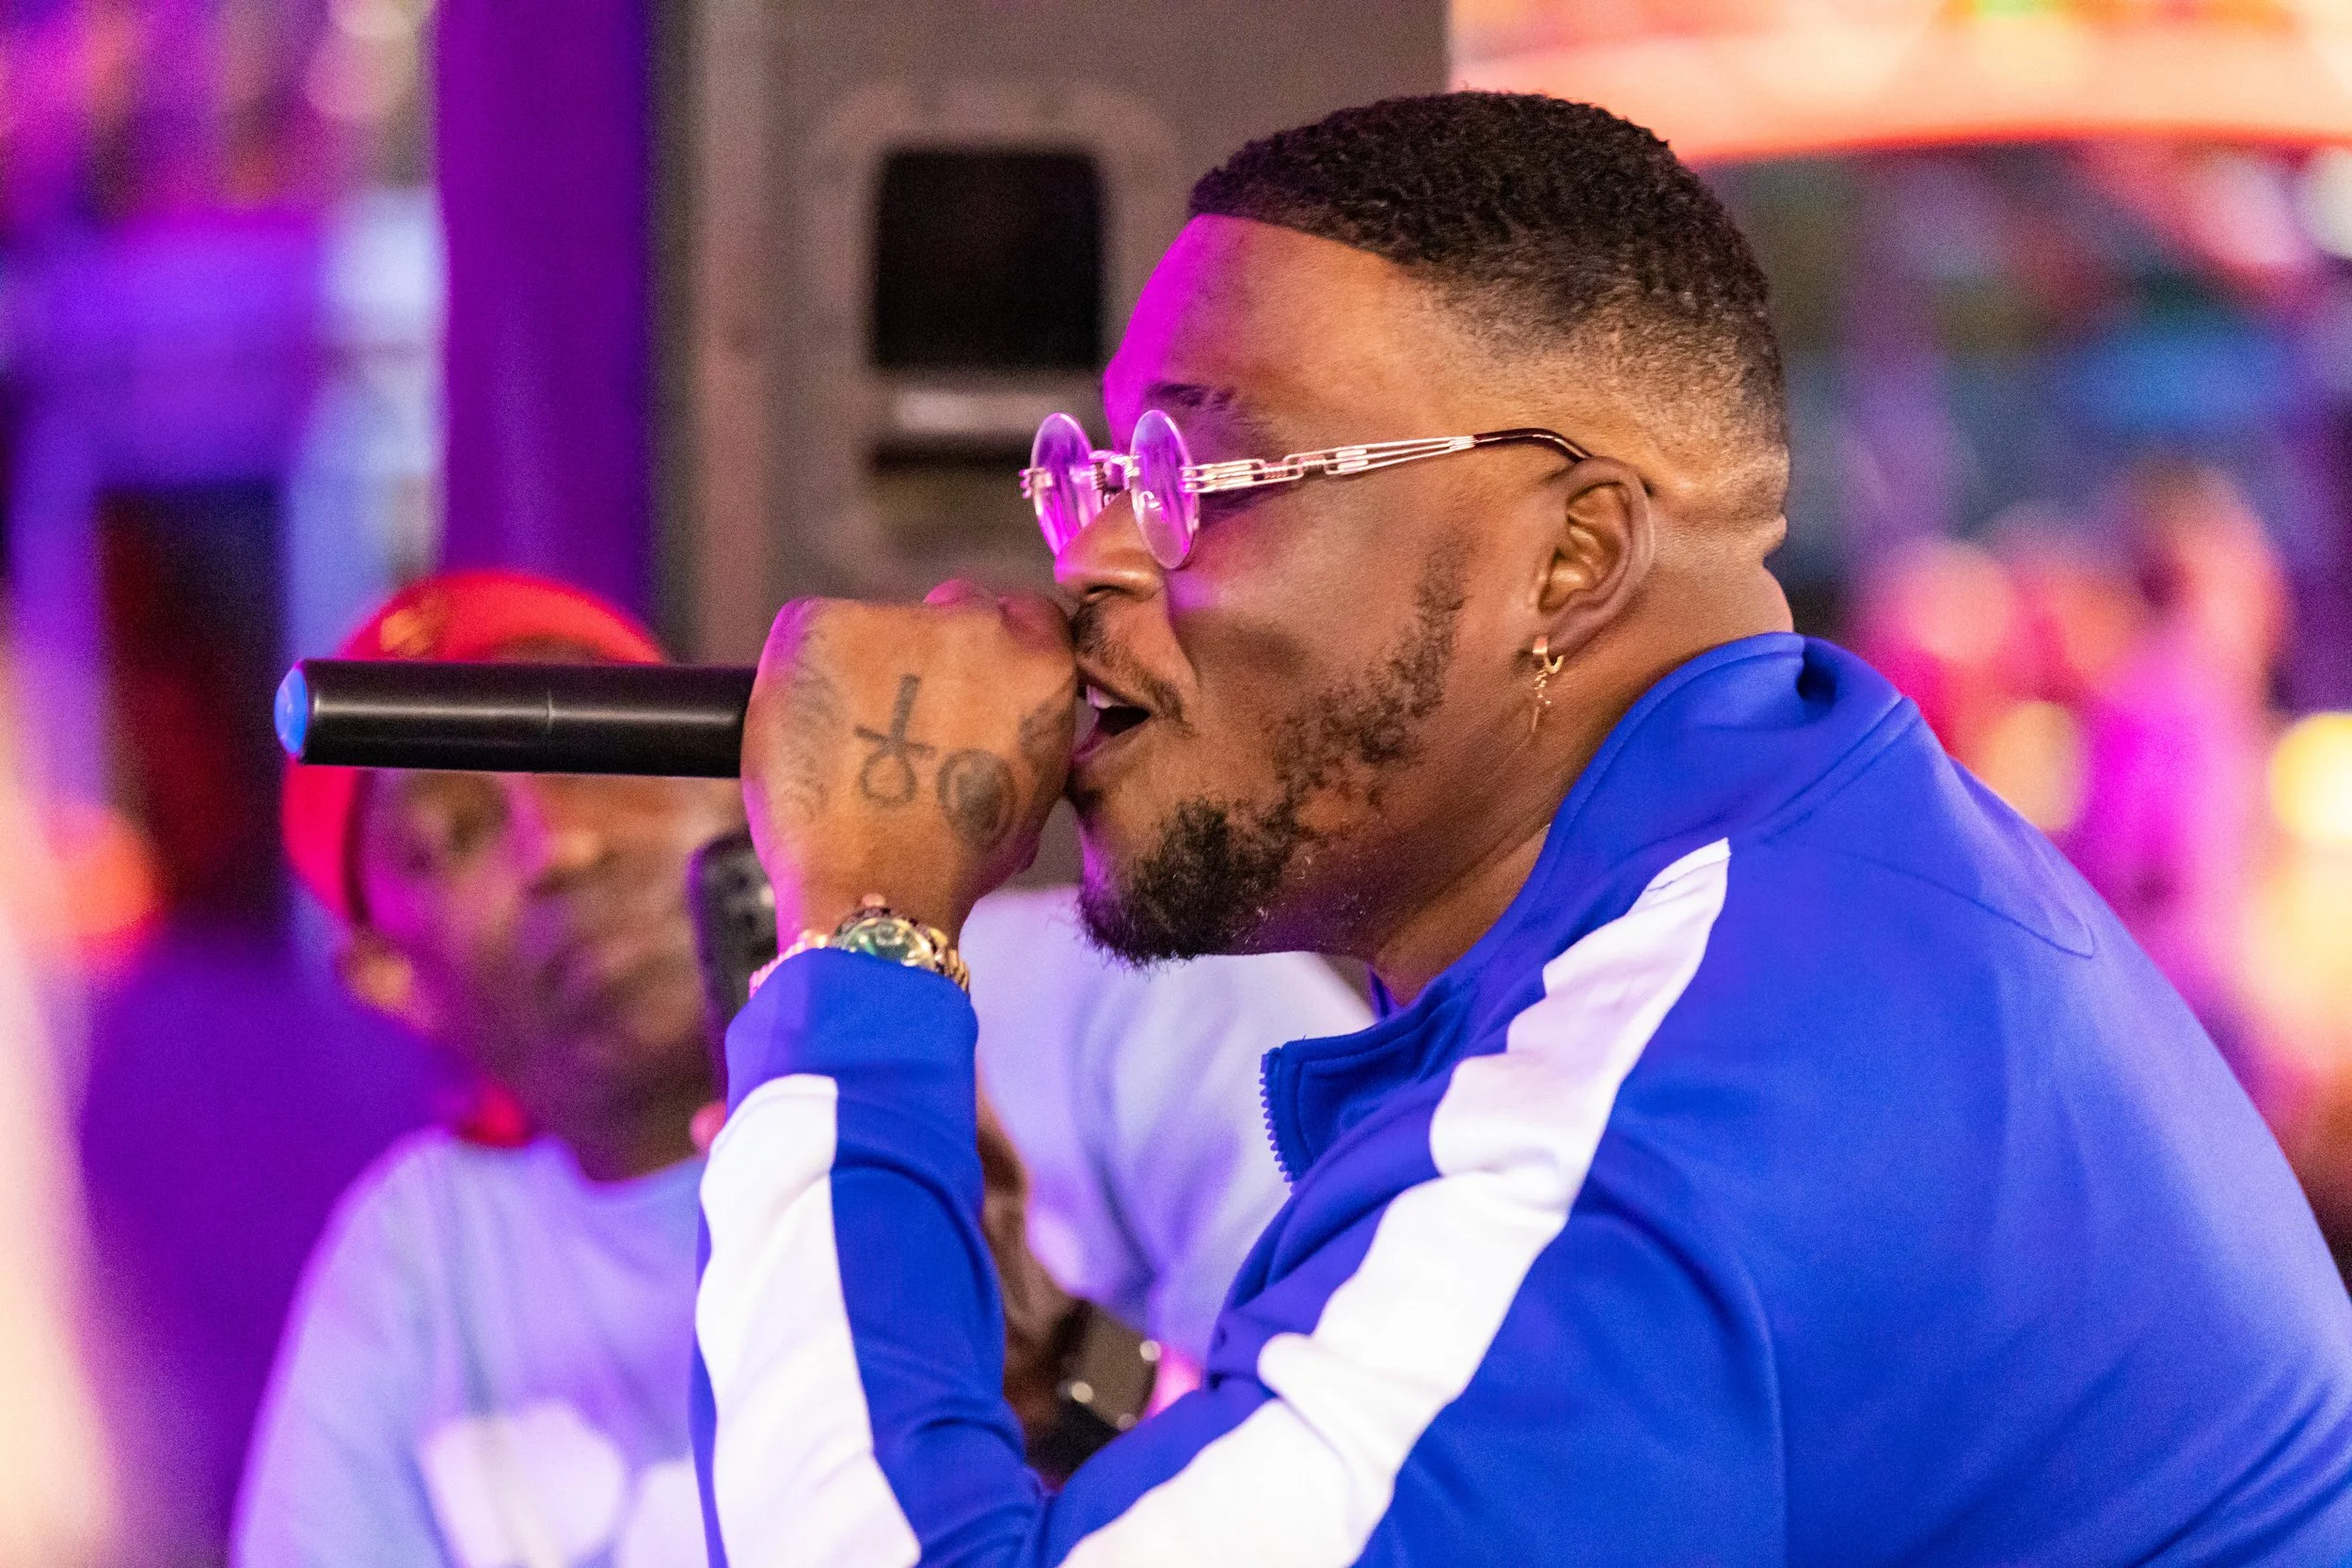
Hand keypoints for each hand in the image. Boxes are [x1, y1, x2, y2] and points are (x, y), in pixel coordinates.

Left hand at [740, 582, 1077, 940]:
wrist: (876, 888)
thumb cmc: (950, 860)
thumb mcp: (1032, 787)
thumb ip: (1022, 721)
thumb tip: (995, 704)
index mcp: (1038, 660)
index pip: (1022, 616)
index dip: (987, 657)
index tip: (960, 689)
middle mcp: (974, 622)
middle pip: (947, 614)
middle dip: (924, 660)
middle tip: (897, 729)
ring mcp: (894, 617)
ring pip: (875, 630)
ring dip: (864, 672)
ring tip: (850, 750)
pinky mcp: (820, 622)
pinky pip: (812, 635)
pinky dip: (806, 676)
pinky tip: (814, 739)